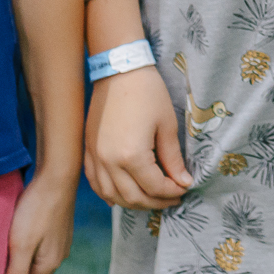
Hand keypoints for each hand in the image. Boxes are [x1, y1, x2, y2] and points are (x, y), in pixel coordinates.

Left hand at [1, 169, 75, 273]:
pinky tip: (18, 231)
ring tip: (4, 245)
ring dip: (19, 260)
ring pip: (35, 262)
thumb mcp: (21, 244)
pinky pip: (40, 247)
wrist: (57, 176)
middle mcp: (57, 257)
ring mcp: (59, 242)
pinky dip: (27, 246)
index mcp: (48, 265)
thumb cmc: (36, 210)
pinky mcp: (57, 228)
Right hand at [83, 65, 190, 208]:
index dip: (172, 192)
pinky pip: (95, 183)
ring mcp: (95, 157)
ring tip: (151, 198)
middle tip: (173, 198)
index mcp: (131, 155)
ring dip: (133, 202)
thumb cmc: (148, 93)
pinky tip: (120, 197)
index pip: (154, 187)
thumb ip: (173, 159)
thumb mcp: (167, 125)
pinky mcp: (88, 151)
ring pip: (112, 195)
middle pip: (133, 197)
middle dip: (156, 202)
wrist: (119, 70)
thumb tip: (183, 182)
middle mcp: (109, 162)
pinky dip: (108, 194)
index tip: (185, 188)